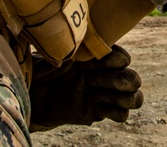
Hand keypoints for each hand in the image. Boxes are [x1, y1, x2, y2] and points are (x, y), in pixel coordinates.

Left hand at [29, 44, 143, 130]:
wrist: (33, 95)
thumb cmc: (42, 69)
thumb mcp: (52, 57)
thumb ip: (65, 52)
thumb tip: (74, 51)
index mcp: (98, 56)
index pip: (121, 56)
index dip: (112, 59)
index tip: (87, 63)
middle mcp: (106, 74)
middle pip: (133, 78)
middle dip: (119, 80)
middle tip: (91, 80)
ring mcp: (103, 93)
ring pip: (133, 96)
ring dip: (123, 97)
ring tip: (98, 94)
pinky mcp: (98, 111)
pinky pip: (121, 114)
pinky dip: (118, 112)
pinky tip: (99, 108)